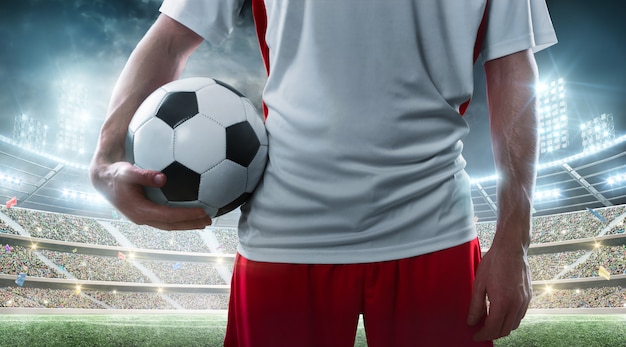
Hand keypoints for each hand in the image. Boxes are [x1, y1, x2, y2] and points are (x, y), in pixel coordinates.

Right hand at [90, 160, 211, 229]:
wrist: (103, 180)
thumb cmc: (116, 173)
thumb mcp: (127, 171)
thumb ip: (144, 175)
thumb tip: (162, 178)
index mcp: (140, 211)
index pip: (168, 216)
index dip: (186, 215)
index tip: (203, 212)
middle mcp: (143, 218)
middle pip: (172, 225)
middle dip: (191, 224)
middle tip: (209, 220)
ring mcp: (144, 217)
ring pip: (169, 224)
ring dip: (187, 223)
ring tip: (204, 221)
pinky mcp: (145, 213)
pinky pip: (166, 218)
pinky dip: (179, 217)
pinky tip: (190, 211)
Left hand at [466, 246, 531, 340]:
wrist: (511, 249)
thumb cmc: (494, 263)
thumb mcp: (479, 284)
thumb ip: (475, 306)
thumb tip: (472, 322)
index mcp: (502, 303)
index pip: (493, 329)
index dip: (482, 335)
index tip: (475, 335)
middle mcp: (516, 305)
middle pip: (504, 330)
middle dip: (492, 334)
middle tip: (480, 331)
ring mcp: (524, 301)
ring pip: (514, 325)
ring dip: (501, 328)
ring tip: (489, 322)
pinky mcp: (528, 297)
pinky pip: (520, 316)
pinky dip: (510, 320)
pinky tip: (500, 313)